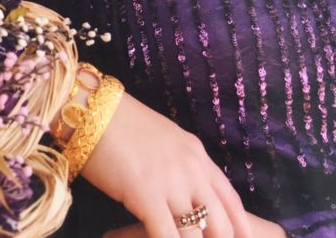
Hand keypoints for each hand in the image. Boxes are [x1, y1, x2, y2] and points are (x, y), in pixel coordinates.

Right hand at [80, 92, 253, 237]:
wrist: (94, 109)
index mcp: (197, 154)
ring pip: (196, 235)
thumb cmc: (122, 124)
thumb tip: (186, 192)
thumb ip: (179, 165)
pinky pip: (167, 236)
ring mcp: (172, 181)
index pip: (230, 199)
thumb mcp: (163, 141)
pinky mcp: (147, 193)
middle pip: (221, 223)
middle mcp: (192, 168)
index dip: (240, 227)